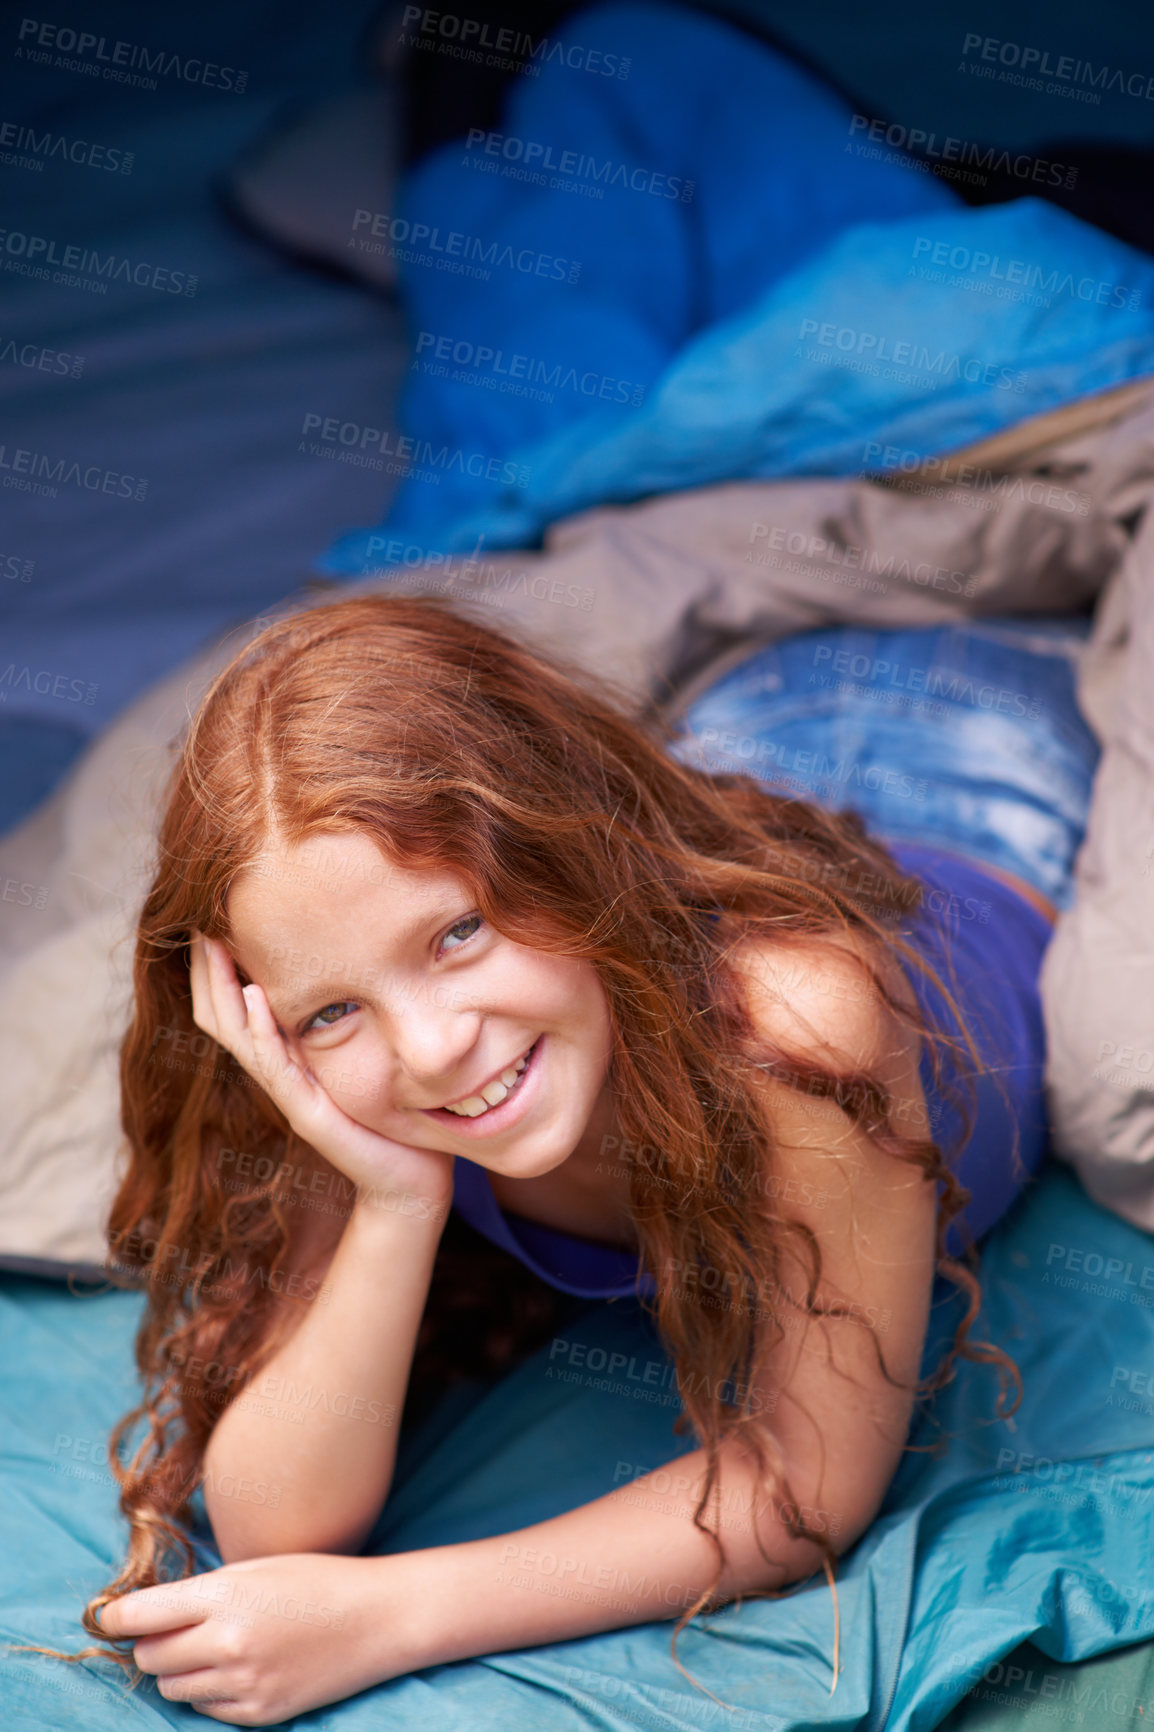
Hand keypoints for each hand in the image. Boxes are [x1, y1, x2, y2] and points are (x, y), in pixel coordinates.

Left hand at [99, 1552, 408, 1724]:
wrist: (376, 1618)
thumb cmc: (316, 1579)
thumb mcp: (256, 1568)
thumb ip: (202, 1591)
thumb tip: (148, 1613)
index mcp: (225, 1596)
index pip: (141, 1615)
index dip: (115, 1618)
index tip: (107, 1618)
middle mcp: (227, 1642)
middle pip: (150, 1657)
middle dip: (152, 1644)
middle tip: (174, 1629)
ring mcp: (243, 1683)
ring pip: (172, 1688)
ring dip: (179, 1670)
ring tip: (210, 1648)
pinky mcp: (258, 1712)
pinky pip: (205, 1709)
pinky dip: (209, 1691)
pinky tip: (237, 1667)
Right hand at [190, 933, 452, 1206]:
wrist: (410, 1183)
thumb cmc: (393, 1120)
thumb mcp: (365, 1057)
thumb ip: (350, 1020)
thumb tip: (359, 964)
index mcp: (287, 1059)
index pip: (236, 1008)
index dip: (220, 969)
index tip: (216, 920)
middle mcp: (279, 1074)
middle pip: (221, 1017)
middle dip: (210, 970)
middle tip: (201, 922)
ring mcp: (289, 1094)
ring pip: (239, 1036)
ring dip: (224, 990)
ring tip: (214, 946)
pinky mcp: (307, 1113)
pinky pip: (276, 1066)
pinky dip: (261, 1030)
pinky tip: (255, 994)